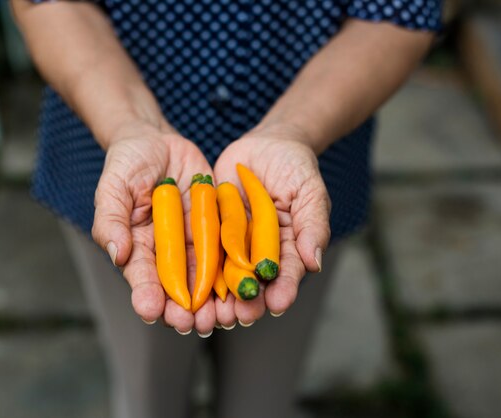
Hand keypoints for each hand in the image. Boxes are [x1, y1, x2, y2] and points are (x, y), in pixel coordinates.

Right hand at [91, 121, 217, 334]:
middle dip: (185, 309)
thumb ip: (111, 219)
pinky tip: (246, 287)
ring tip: (222, 318)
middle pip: (177, 287)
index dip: (147, 295)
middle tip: (193, 325)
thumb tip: (115, 254)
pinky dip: (237, 271)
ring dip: (214, 301)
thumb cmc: (128, 162)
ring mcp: (194, 242)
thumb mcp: (113, 186)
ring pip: (206, 277)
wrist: (158, 141)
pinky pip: (228, 251)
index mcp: (138, 247)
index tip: (153, 311)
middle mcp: (167, 252)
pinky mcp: (217, 229)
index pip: (141, 277)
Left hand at [213, 124, 330, 323]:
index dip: (283, 289)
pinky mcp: (211, 231)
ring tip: (209, 317)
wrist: (264, 145)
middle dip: (246, 303)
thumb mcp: (309, 191)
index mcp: (288, 248)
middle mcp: (259, 253)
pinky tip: (186, 288)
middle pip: (253, 283)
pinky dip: (194, 271)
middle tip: (238, 318)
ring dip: (217, 300)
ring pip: (224, 276)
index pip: (287, 272)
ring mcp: (234, 244)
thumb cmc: (295, 167)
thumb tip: (314, 262)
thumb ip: (312, 225)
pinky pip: (202, 252)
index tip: (277, 303)